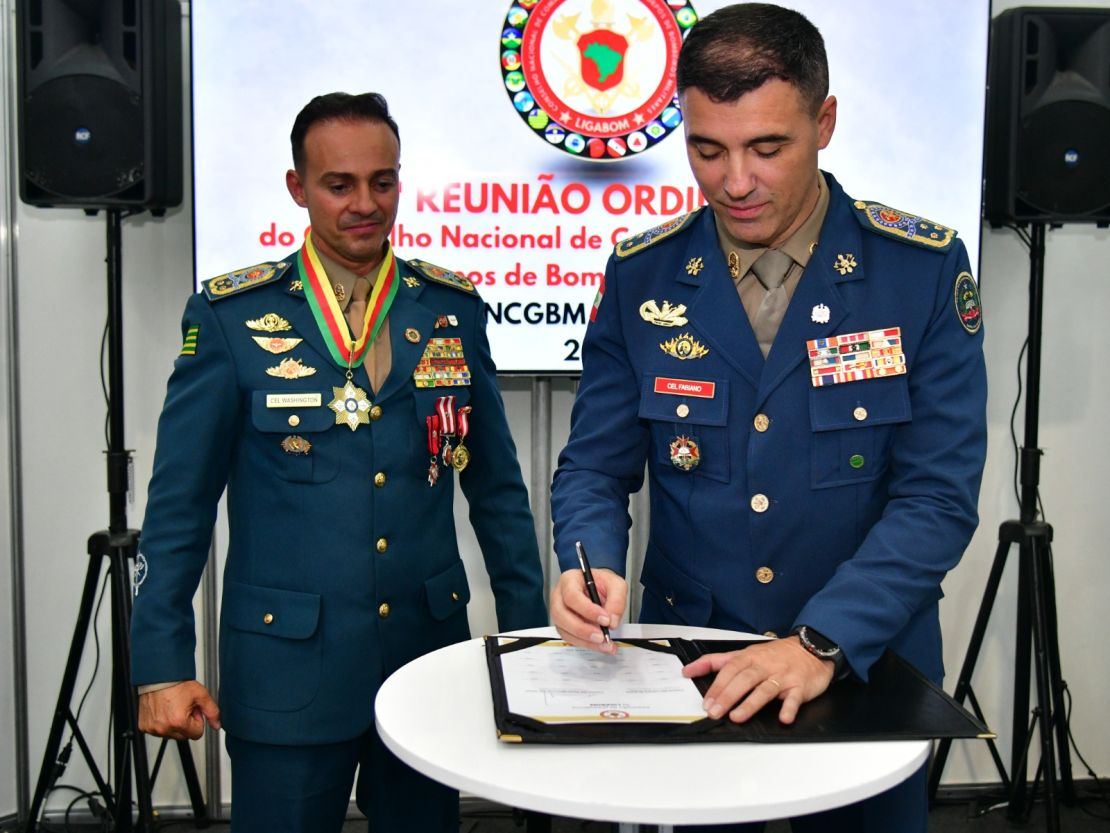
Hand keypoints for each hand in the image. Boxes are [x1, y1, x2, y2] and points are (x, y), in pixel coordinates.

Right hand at [138, 681, 220, 739]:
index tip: (193, 710)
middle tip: (184, 708)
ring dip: (174, 724)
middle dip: (187, 724)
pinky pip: (158, 731)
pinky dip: (162, 723)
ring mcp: (153, 728)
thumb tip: (217, 725)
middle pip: (184, 736)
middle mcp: (164, 728)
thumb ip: (212, 712)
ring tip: (174, 708)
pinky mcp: (144, 727)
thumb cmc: (177, 684)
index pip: (197, 734)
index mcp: (179, 722)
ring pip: (171, 735)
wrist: (158, 677)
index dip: (198, 721)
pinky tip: (164, 711)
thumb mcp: (201, 695)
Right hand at [549, 568, 625, 653]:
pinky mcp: (563, 625)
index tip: (605, 619)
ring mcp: (559, 612)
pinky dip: (585, 644)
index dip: (587, 610)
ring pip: (564, 629)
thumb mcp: (616, 584)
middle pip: (561, 615)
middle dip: (582, 629)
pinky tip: (600, 645)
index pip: (572, 596)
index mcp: (569, 580)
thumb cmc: (603, 583)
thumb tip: (612, 621)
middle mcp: (559, 596)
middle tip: (601, 636)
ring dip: (584, 640)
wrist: (600, 588)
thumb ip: (617, 600)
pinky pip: (570, 638)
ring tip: (604, 644)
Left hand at [683, 637, 834, 723]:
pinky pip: (795, 698)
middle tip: (714, 712)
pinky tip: (783, 718)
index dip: (716, 685)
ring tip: (737, 717)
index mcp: (749, 657)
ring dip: (751, 703)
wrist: (811, 648)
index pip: (729, 669)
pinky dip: (789, 708)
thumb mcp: (745, 653)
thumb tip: (689, 669)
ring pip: (765, 689)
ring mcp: (782, 676)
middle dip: (727, 696)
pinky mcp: (800, 686)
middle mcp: (764, 666)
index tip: (705, 701)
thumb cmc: (775, 654)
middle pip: (743, 679)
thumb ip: (717, 661)